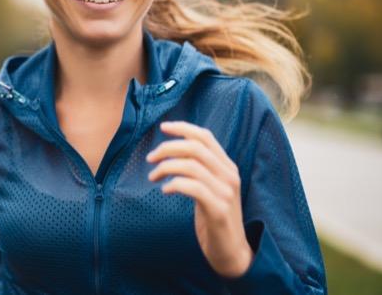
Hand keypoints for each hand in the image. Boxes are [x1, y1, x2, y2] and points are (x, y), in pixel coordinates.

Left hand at [145, 121, 253, 278]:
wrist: (231, 252)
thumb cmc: (213, 218)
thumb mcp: (209, 188)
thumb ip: (199, 169)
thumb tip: (173, 151)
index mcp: (227, 167)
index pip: (205, 137)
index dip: (183, 128)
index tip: (162, 128)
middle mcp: (229, 176)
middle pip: (195, 148)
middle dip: (167, 148)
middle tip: (150, 158)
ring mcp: (226, 193)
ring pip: (191, 166)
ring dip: (166, 167)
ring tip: (153, 177)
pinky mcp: (218, 210)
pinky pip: (193, 188)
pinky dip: (174, 185)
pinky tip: (165, 191)